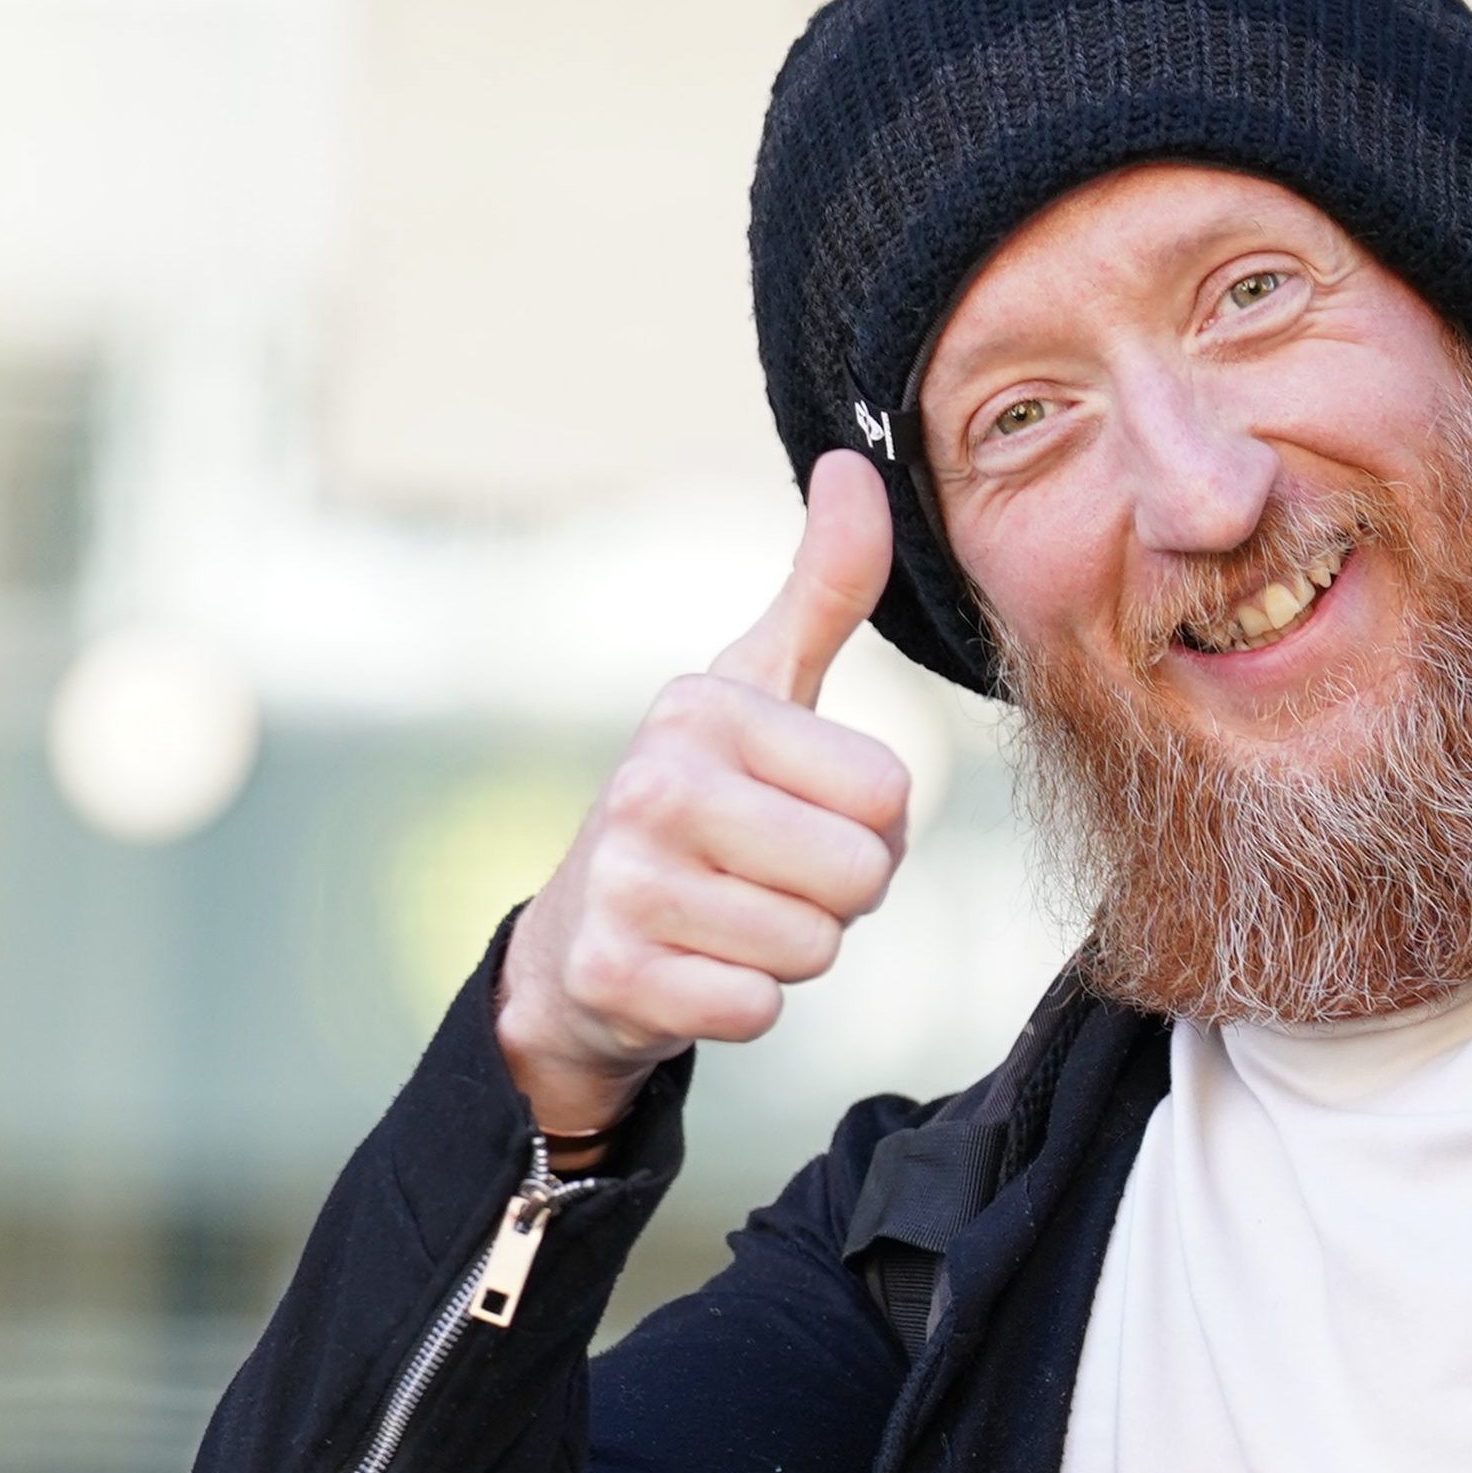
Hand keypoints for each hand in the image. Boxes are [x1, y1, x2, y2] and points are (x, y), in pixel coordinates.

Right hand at [496, 450, 908, 1136]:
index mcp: (704, 706)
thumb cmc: (704, 800)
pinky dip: (741, 1004)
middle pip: (863, 875)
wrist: (580, 939)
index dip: (870, 823)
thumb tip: (858, 463)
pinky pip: (757, 1009)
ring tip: (727, 916)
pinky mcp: (613, 975)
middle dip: (839, 894)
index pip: (891, 794)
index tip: (800, 811)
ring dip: (790, 949)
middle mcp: (653, 781)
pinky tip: (693, 969)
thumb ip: (826, 585)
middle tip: (770, 875)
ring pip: (814, 948)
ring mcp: (624, 881)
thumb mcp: (763, 686)